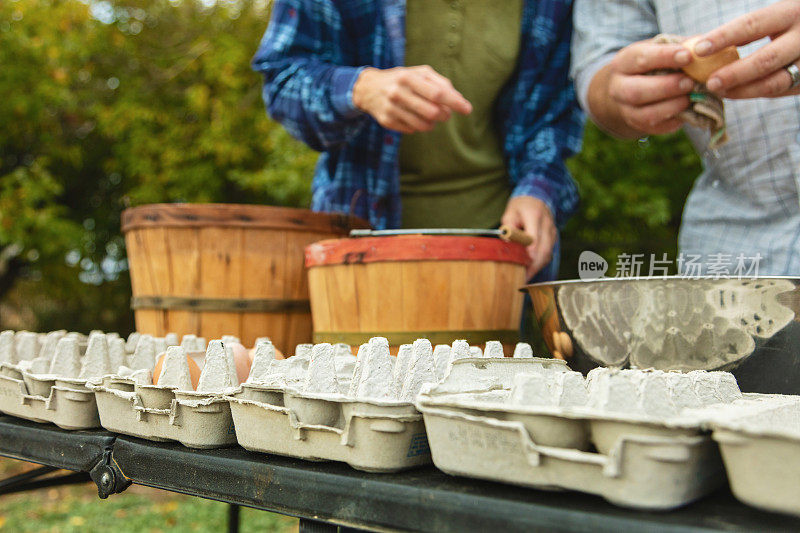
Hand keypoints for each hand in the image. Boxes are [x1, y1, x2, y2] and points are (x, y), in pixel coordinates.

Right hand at [352, 65, 472, 133]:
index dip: (454, 102)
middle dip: (444, 115)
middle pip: (432, 112)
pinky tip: (415, 118)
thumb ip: (440, 83)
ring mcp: (391, 108)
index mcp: (408, 77)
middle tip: (445, 114)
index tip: (467, 110)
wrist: (368, 88)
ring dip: (433, 124)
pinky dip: (419, 126)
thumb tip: (458, 100)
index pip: (437, 93)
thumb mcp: (419, 73)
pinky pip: (412, 130)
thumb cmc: (402, 79)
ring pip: (423, 125)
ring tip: (432, 117)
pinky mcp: (387, 121)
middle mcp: (398, 92)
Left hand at [501, 196, 555, 278]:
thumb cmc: (521, 206)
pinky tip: (531, 270)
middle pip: (544, 251)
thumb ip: (508, 226)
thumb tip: (507, 242)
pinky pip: (548, 253)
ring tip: (525, 278)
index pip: (534, 240)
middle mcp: (547, 224)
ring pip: (548, 254)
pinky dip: (540, 263)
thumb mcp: (510, 212)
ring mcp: (552, 231)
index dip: (529, 257)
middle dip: (533, 267)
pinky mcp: (553, 237)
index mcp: (535, 216)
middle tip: (522, 280)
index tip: (522, 268)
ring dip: (537, 267)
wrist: (537, 197)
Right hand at [591, 39, 694, 136]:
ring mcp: (625, 110)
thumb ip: (679, 45)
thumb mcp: (659, 48)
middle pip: (636, 91)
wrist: (630, 87)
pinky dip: (674, 121)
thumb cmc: (653, 62)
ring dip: (671, 107)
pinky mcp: (637, 125)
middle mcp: (618, 88)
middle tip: (689, 82)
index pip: (640, 59)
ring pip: (645, 114)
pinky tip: (688, 111)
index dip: (664, 57)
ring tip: (690, 98)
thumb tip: (702, 45)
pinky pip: (655, 128)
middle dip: (666, 87)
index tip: (688, 56)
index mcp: (623, 63)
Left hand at [692, 0, 799, 97]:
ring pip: (774, 83)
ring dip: (742, 91)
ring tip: (719, 91)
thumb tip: (695, 44)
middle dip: (734, 74)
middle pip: (765, 60)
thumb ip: (745, 30)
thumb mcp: (775, 16)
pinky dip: (755, 93)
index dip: (724, 37)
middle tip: (709, 83)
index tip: (698, 49)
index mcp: (790, 13)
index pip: (752, 24)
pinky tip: (736, 92)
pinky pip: (780, 92)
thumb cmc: (790, 23)